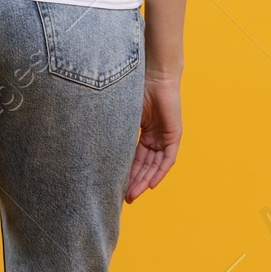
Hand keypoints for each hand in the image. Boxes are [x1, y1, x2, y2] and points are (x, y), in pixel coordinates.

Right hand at [125, 68, 181, 202]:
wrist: (153, 73)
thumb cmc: (135, 88)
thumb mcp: (123, 115)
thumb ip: (118, 131)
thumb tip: (97, 148)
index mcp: (143, 133)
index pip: (134, 158)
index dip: (126, 173)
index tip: (115, 187)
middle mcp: (154, 137)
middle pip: (145, 165)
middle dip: (135, 182)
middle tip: (124, 198)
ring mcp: (164, 137)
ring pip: (155, 165)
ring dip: (145, 181)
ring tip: (133, 194)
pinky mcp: (173, 135)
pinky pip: (167, 159)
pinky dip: (159, 172)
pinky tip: (151, 184)